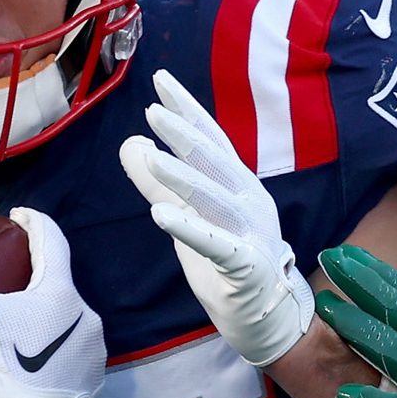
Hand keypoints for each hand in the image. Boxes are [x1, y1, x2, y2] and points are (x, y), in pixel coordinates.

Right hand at [0, 207, 104, 397]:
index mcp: (62, 296)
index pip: (52, 242)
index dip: (34, 223)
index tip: (19, 218)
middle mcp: (88, 323)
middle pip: (61, 286)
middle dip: (38, 279)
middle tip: (11, 278)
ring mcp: (93, 358)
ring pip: (69, 324)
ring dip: (47, 318)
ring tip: (19, 323)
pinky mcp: (89, 388)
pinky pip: (71, 357)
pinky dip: (53, 352)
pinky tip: (31, 360)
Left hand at [118, 69, 314, 365]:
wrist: (266, 316)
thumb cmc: (228, 261)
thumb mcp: (189, 214)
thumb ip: (159, 181)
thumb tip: (130, 142)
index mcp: (237, 184)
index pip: (211, 139)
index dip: (187, 110)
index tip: (160, 80)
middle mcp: (249, 200)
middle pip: (215, 162)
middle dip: (185, 134)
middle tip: (153, 111)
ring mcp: (252, 232)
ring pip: (215, 199)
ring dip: (183, 177)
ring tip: (151, 157)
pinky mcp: (248, 265)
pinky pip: (216, 244)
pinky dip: (190, 228)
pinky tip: (161, 213)